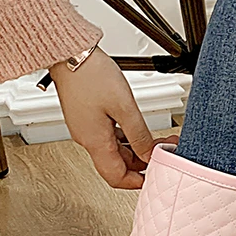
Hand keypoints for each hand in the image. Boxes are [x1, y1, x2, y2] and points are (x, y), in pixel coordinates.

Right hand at [51, 48, 178, 188]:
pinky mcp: (89, 119)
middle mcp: (88, 139)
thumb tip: (150, 155)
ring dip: (139, 149)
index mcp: (95, 141)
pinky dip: (129, 138)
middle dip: (144, 162)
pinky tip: (142, 131)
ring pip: (116, 151)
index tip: (155, 178)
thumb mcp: (125, 107)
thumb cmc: (91, 75)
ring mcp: (87, 129)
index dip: (136, 182)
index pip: (115, 177)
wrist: (69, 53)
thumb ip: (139, 135)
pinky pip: (111, 138)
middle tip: (165, 153)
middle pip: (118, 165)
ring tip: (160, 140)